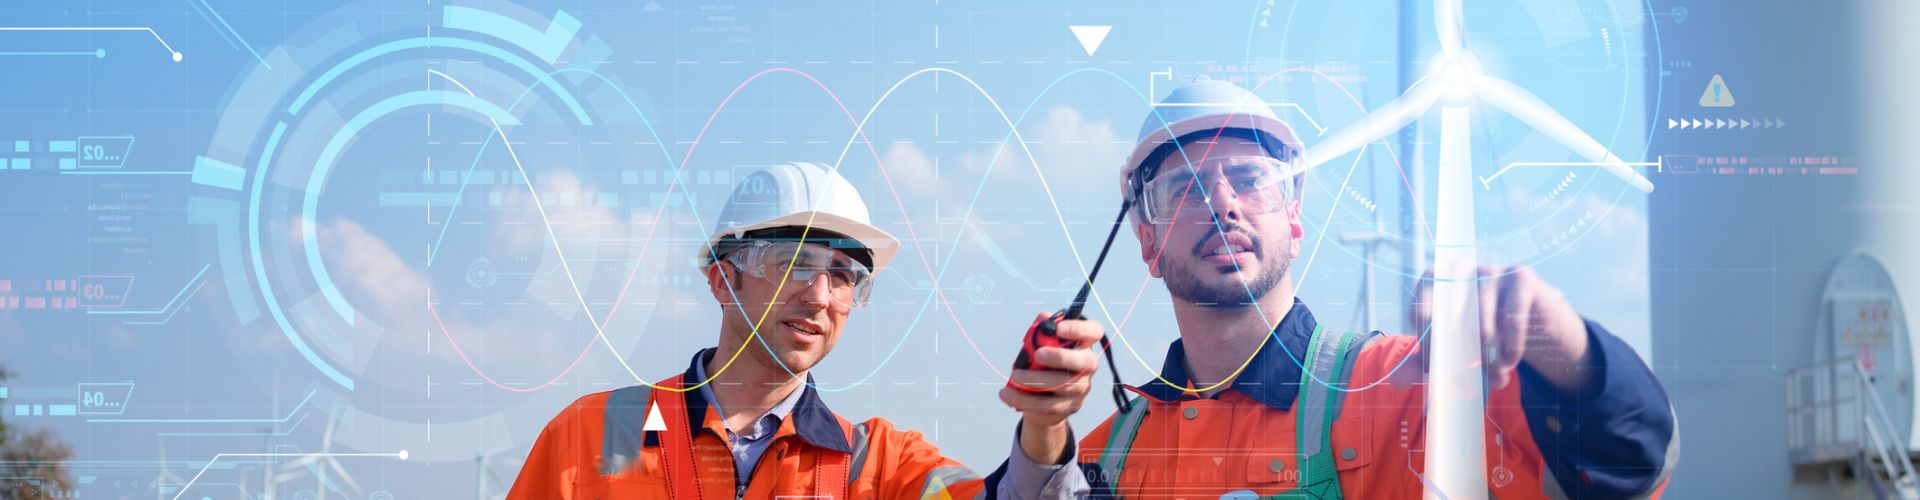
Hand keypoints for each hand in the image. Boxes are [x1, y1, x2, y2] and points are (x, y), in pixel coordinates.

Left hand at [998, 312, 1102, 463]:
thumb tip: (1043, 317)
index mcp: (1083, 345)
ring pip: (1062, 385)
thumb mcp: (1042, 346)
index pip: (1094, 332)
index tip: (1058, 328)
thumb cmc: (1045, 365)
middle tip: (1037, 355)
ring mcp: (1080, 389)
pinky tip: (1007, 394)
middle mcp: (1087, 367)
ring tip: (1014, 375)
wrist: (1045, 401)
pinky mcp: (1066, 408)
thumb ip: (1042, 332)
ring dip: (1035, 380)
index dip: (1079, 329)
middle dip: (1060, 357)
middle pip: (1085, 362)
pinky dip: (1023, 399)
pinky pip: (1046, 404)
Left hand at [1413, 266, 1592, 391]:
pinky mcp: (1522, 278)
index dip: (1423, 315)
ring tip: (1493, 376)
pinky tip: (1509, 363)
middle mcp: (1466, 269)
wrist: (1534, 321)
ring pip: (1484, 312)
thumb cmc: (1484, 331)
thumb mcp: (1454, 346)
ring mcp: (1494, 270)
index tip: (1430, 349)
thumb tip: (1396, 380)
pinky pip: (1513, 315)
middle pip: (1452, 301)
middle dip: (1454, 341)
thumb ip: (1424, 360)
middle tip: (1458, 372)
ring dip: (1487, 350)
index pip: (1425, 288)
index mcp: (1442, 279)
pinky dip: (1511, 344)